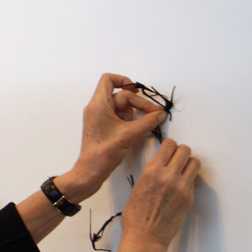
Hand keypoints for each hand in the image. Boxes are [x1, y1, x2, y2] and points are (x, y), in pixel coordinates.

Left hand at [60, 73, 167, 202]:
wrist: (90, 171)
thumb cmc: (104, 153)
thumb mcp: (129, 134)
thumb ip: (147, 121)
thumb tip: (161, 114)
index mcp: (98, 104)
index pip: (108, 80)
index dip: (124, 80)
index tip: (137, 90)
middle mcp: (97, 108)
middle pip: (122, 96)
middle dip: (139, 103)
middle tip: (156, 114)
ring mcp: (100, 118)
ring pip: (122, 108)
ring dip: (136, 114)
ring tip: (145, 125)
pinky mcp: (104, 128)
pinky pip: (120, 117)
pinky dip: (131, 121)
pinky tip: (139, 129)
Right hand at [117, 138, 200, 251]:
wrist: (145, 236)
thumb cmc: (136, 216)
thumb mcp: (137, 187)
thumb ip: (151, 173)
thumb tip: (161, 164)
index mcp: (151, 171)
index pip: (169, 145)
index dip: (169, 145)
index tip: (168, 149)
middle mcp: (168, 176)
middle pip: (185, 150)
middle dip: (180, 152)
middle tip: (175, 158)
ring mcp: (181, 187)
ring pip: (194, 163)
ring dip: (188, 163)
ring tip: (181, 170)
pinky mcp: (189, 198)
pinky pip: (192, 180)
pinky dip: (187, 179)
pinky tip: (178, 187)